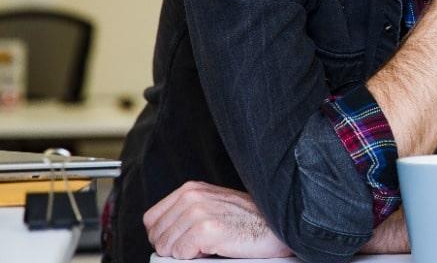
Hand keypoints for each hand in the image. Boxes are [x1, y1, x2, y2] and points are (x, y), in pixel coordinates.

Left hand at [143, 181, 291, 259]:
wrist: (276, 225)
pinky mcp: (205, 230)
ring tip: (208, 246)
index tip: (180, 240)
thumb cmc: (248, 220)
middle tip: (198, 245)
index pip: (151, 219)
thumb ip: (186, 213)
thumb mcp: (212, 206)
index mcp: (191, 189)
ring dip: (185, 253)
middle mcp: (192, 196)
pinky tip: (214, 249)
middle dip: (173, 247)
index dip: (164, 235)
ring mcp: (198, 212)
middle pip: (156, 236)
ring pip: (166, 248)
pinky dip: (195, 258)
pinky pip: (181, 255)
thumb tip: (162, 236)